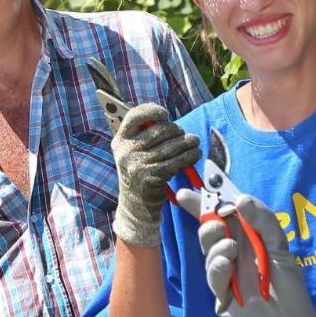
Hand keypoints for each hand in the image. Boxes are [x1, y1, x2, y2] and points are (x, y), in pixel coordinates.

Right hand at [111, 104, 199, 247]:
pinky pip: (177, 160)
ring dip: (189, 143)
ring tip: (195, 142)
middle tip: (185, 136)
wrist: (136, 205)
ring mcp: (138, 163)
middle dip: (178, 131)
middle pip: (161, 130)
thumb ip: (145, 135)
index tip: (165, 115)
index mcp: (120, 140)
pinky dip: (190, 156)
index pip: (135, 116)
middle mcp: (126, 150)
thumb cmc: (140, 173)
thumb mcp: (134, 152)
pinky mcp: (151, 176)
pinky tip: (195, 155)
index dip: (152, 111)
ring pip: (172, 145)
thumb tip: (168, 120)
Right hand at [176, 190, 315, 316]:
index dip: (200, 203)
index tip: (183, 194)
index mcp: (243, 234)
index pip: (218, 214)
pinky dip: (217, 267)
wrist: (291, 315)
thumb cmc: (285, 277)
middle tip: (218, 224)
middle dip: (207, 224)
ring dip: (217, 246)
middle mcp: (230, 249)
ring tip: (232, 250)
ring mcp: (225, 270)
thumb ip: (263, 219)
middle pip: (208, 230)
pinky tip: (227, 265)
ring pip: (208, 252)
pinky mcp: (222, 291)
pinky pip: (213, 276)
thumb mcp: (279, 242)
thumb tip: (240, 199)